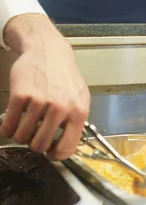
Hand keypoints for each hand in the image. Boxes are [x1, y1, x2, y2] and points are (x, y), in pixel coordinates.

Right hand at [0, 15, 89, 159]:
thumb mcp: (79, 97)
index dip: (55, 154)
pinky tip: (11, 121)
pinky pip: (7, 126)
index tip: (49, 152)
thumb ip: (75, 121)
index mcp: (78, 111)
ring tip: (24, 124)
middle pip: (39, 145)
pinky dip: (6, 128)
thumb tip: (65, 146)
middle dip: (34, 143)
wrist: (47, 50)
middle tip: (34, 134)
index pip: (67, 148)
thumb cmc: (63, 75)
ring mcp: (39, 102)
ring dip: (20, 134)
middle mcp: (60, 108)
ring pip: (21, 137)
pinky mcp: (20, 96)